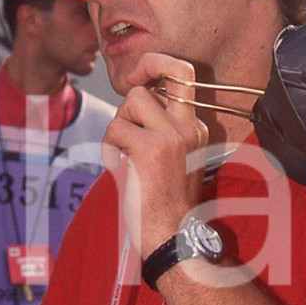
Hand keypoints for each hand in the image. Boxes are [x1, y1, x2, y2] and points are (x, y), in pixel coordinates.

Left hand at [101, 53, 208, 257]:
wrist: (174, 237)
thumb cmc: (166, 205)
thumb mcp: (175, 160)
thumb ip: (162, 129)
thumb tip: (138, 101)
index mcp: (197, 129)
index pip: (184, 77)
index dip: (158, 66)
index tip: (140, 75)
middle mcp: (189, 127)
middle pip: (167, 72)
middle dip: (140, 75)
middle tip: (127, 91)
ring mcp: (172, 136)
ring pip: (135, 97)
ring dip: (119, 121)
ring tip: (121, 151)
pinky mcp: (150, 149)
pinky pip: (116, 128)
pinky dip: (108, 147)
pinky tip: (116, 167)